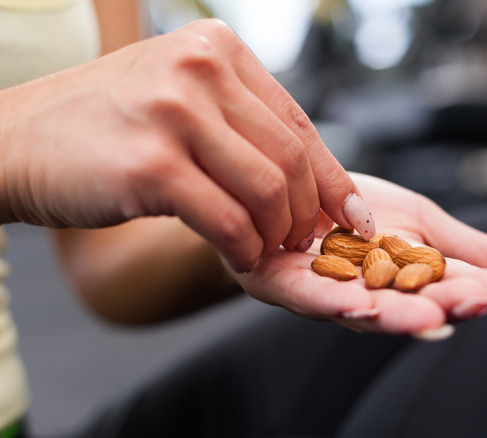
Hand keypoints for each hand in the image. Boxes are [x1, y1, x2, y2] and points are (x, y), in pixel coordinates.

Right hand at [0, 19, 372, 272]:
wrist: (12, 140)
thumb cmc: (104, 126)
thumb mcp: (179, 98)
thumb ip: (240, 121)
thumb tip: (311, 178)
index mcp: (216, 50)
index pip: (298, 123)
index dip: (333, 179)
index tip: (353, 218)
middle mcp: (198, 70)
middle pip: (290, 160)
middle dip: (306, 215)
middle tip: (300, 243)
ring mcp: (173, 113)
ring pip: (268, 192)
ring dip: (276, 235)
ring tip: (266, 250)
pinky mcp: (151, 164)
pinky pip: (228, 221)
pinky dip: (244, 249)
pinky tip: (239, 257)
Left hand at [234, 174, 486, 339]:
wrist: (290, 183)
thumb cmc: (355, 210)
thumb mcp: (428, 226)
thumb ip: (479, 256)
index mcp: (403, 285)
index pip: (444, 291)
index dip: (471, 292)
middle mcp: (366, 295)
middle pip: (407, 307)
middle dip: (442, 306)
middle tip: (477, 302)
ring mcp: (322, 292)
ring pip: (361, 308)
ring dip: (397, 314)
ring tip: (430, 316)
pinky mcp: (281, 281)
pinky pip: (307, 294)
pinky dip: (331, 300)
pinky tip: (357, 304)